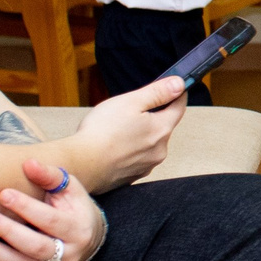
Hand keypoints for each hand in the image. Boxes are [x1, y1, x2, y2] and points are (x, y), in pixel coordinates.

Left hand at [0, 158, 104, 260]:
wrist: (88, 237)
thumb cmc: (73, 207)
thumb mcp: (69, 188)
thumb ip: (50, 175)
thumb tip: (28, 163)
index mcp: (79, 229)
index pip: (51, 220)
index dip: (26, 207)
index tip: (3, 193)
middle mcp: (71, 254)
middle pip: (36, 246)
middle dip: (9, 232)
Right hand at [68, 76, 185, 191]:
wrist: (81, 165)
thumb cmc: (101, 133)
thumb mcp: (130, 102)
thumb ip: (157, 92)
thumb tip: (178, 84)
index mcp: (161, 129)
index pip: (178, 107)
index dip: (177, 95)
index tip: (176, 88)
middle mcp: (159, 150)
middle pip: (162, 126)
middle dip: (150, 117)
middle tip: (129, 112)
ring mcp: (146, 165)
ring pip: (148, 143)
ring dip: (138, 135)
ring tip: (115, 131)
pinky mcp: (132, 176)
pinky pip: (135, 158)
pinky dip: (128, 151)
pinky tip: (112, 146)